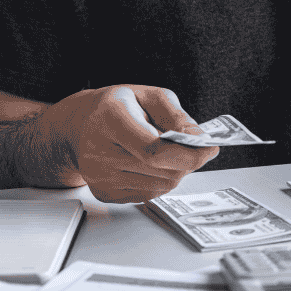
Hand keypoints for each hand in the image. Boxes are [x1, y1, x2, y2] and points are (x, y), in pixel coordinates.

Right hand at [33, 85, 218, 202]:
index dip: (188, 154)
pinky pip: (149, 194)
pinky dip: (159, 181)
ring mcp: (99, 176)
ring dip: (174, 171)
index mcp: (110, 118)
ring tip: (164, 152)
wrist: (81, 125)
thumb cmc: (118, 108)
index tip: (209, 148)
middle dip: (187, 161)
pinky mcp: (104, 193)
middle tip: (191, 147)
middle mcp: (99, 150)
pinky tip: (148, 164)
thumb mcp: (150, 96)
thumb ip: (177, 116)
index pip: (154, 150)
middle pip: (162, 171)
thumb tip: (198, 139)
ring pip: (161, 186)